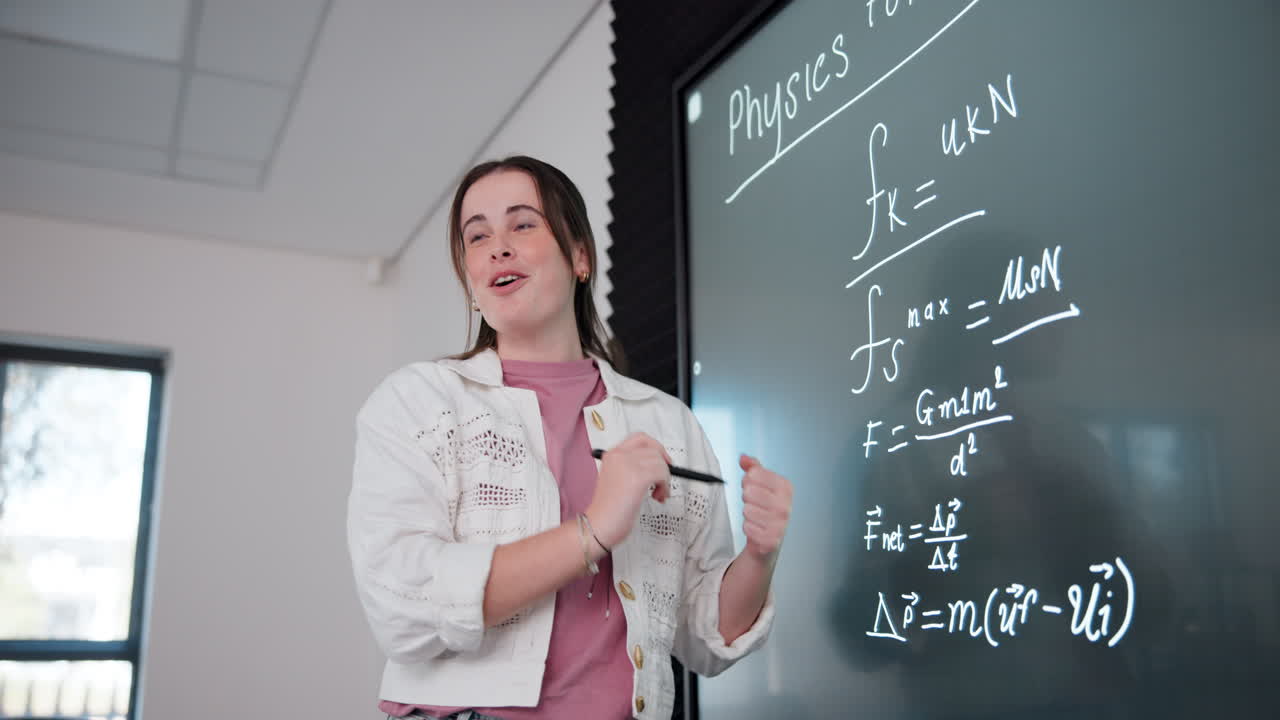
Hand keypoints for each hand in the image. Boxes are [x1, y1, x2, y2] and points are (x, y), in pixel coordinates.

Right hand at [585, 433, 671, 548]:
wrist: (599, 525)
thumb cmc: (608, 510)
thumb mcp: (617, 480)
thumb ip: (633, 468)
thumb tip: (658, 464)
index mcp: (612, 455)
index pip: (640, 438)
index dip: (656, 447)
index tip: (662, 461)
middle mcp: (619, 455)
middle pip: (654, 448)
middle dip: (663, 465)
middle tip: (663, 480)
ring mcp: (628, 464)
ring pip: (660, 462)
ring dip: (665, 479)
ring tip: (657, 494)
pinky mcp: (638, 477)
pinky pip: (663, 473)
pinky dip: (665, 486)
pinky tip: (658, 497)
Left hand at [739, 454, 791, 559]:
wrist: (769, 538)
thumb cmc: (764, 507)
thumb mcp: (761, 484)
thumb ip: (753, 467)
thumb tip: (743, 458)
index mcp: (786, 487)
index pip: (753, 474)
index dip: (748, 480)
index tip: (755, 488)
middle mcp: (785, 505)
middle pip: (748, 491)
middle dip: (747, 498)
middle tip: (755, 504)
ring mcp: (780, 523)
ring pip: (746, 510)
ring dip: (747, 514)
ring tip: (757, 517)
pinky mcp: (771, 539)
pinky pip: (747, 527)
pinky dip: (748, 528)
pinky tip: (757, 528)